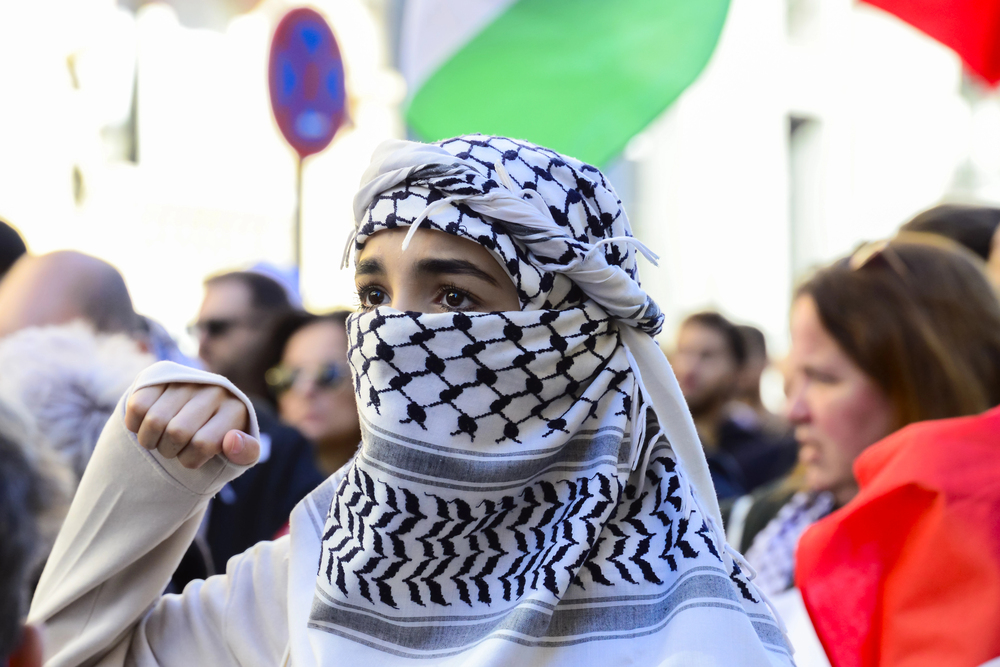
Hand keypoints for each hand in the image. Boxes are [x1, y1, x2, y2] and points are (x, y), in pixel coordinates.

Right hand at [124, 383, 258, 468]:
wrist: (196, 419)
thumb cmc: (218, 442)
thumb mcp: (239, 454)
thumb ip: (245, 453)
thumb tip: (232, 440)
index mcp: (236, 409)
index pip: (202, 443)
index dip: (190, 459)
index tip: (194, 456)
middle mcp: (214, 389)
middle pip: (177, 432)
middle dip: (169, 451)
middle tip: (173, 449)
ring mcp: (187, 379)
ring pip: (155, 420)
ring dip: (150, 441)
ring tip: (159, 439)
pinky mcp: (160, 375)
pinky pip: (138, 405)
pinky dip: (135, 424)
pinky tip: (146, 425)